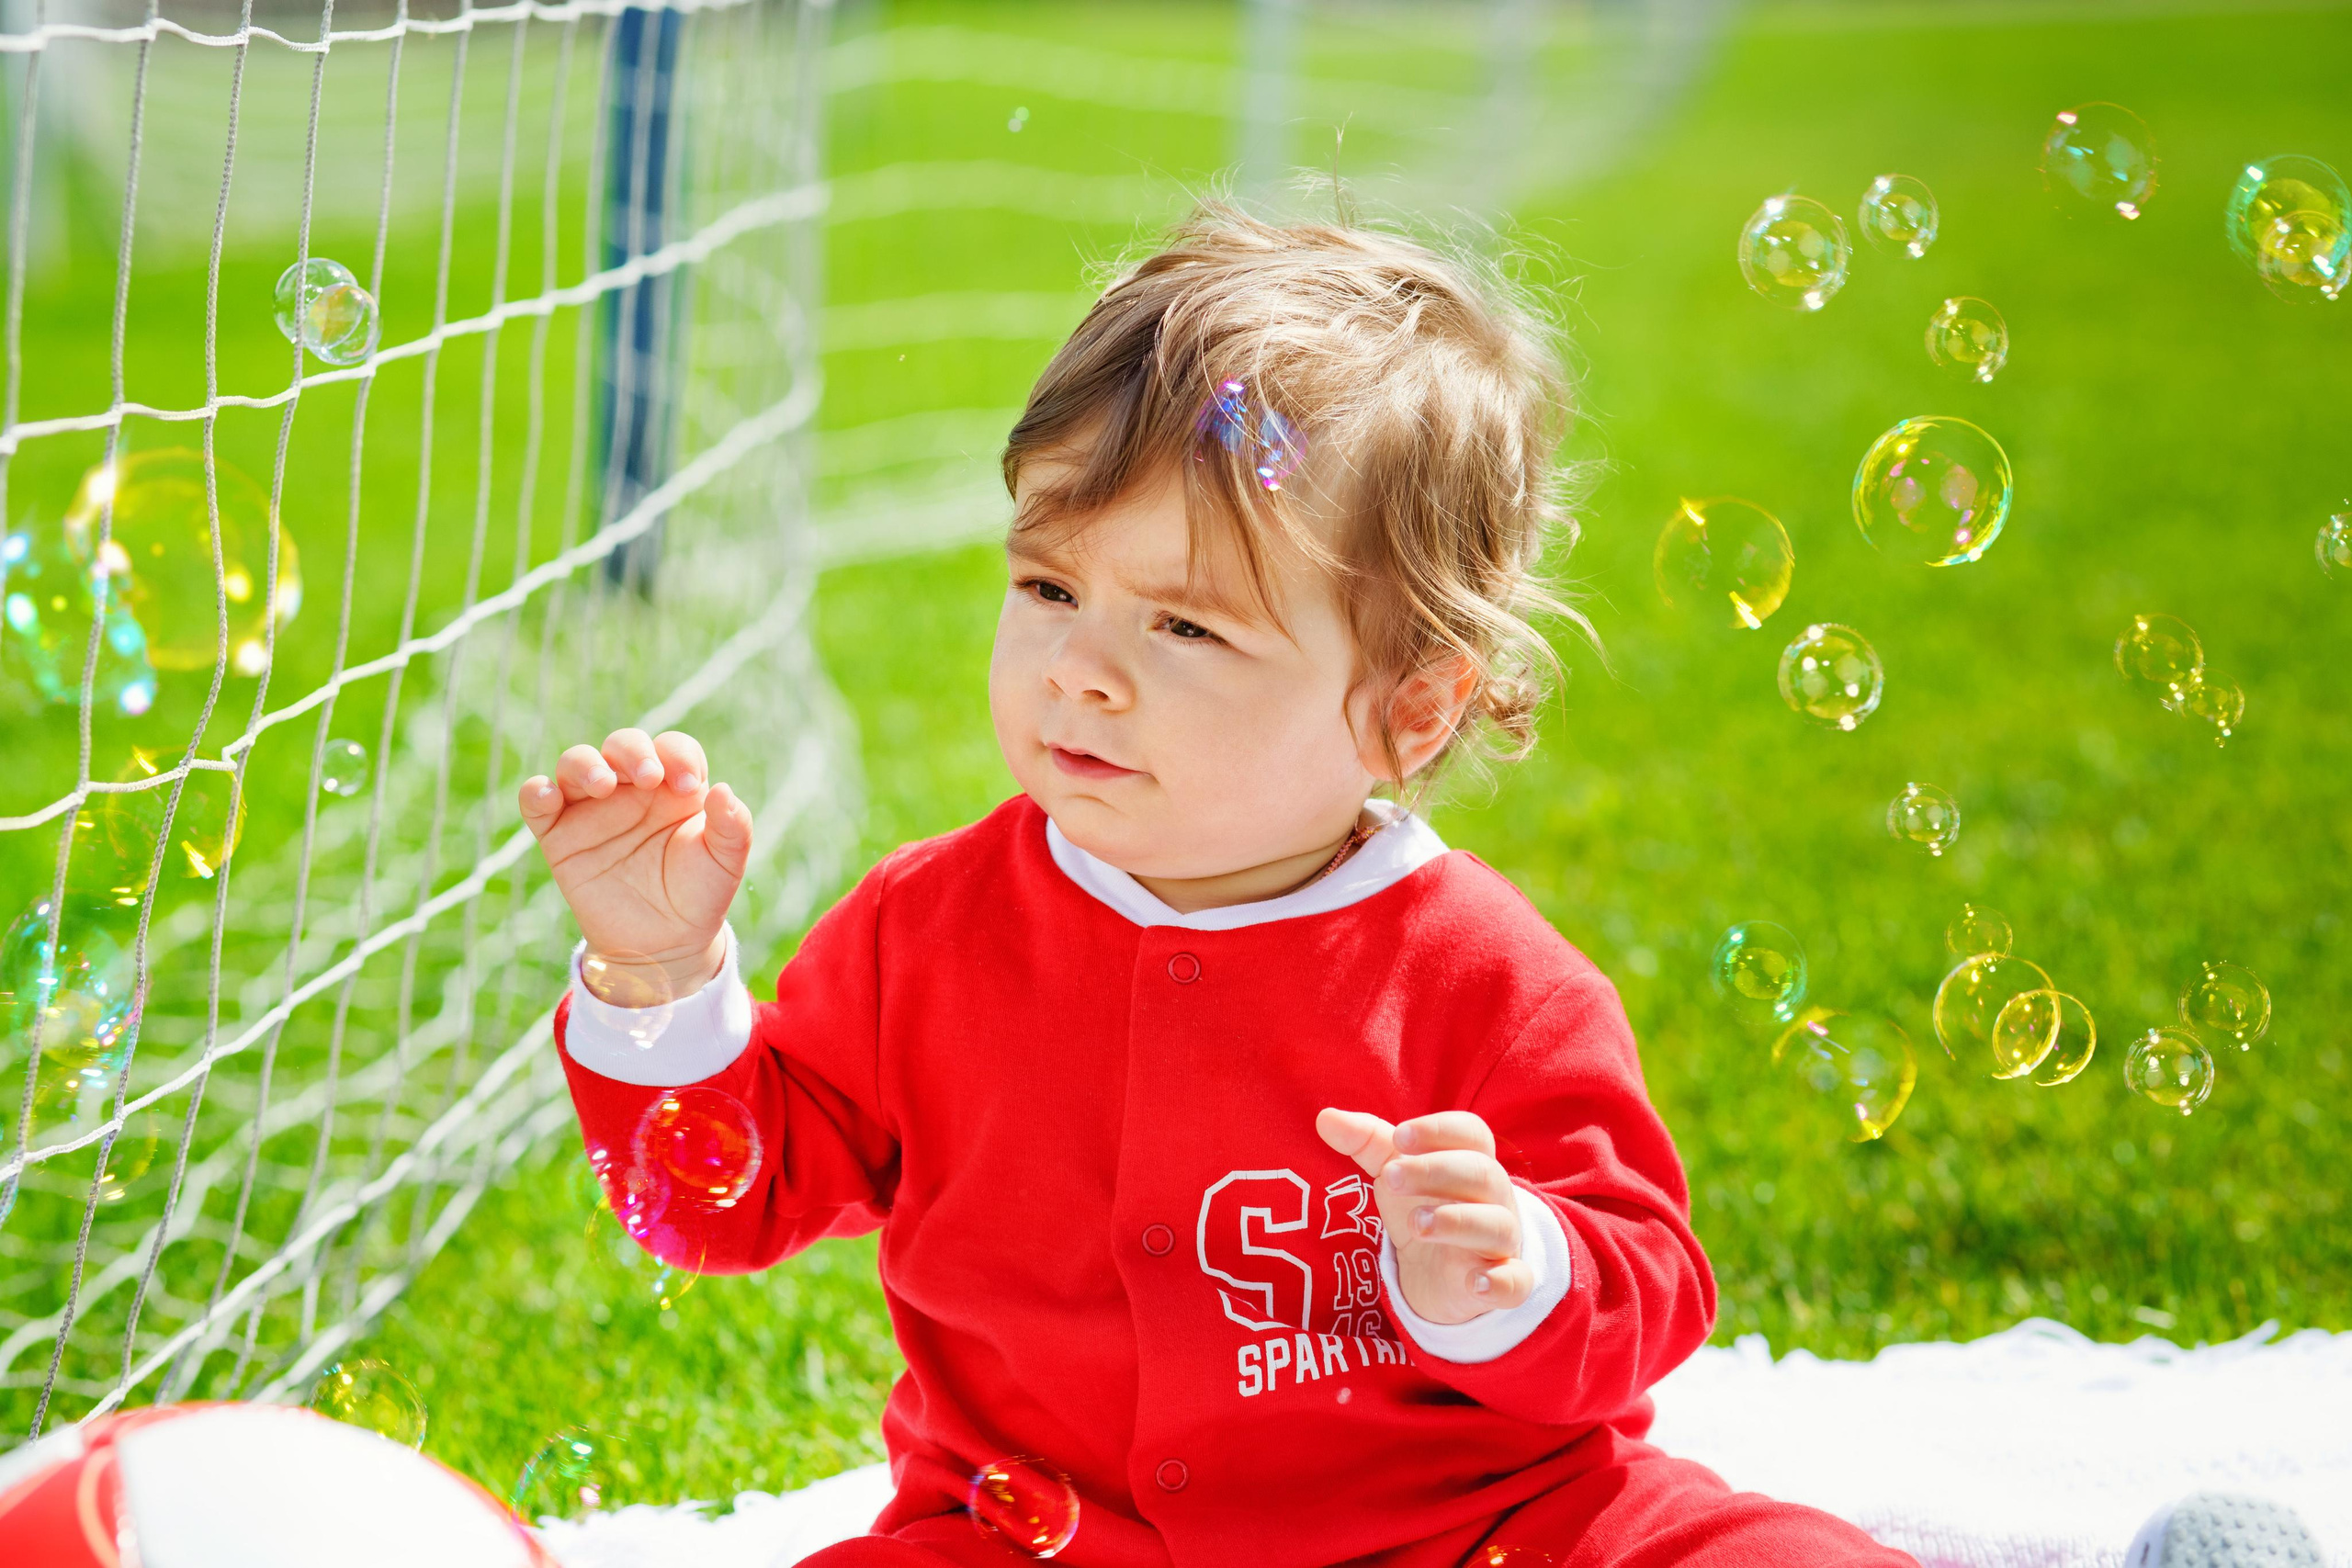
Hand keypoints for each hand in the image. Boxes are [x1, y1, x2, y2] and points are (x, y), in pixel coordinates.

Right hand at [518, 728, 749, 998]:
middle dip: (633, 751)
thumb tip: (723, 790)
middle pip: (623, 745)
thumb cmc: (697, 896)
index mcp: (673, 787)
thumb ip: (733, 826)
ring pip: (576, 763)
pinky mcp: (559, 837)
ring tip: (603, 784)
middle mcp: (631, 790)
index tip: (688, 788)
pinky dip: (535, 792)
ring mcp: (592, 809)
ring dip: (586, 764)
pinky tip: (547, 796)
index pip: (672, 748)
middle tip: (649, 778)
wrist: (662, 945)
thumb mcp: (724, 863)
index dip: (678, 756)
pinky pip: (537, 803)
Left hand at [1316, 1108, 1529, 1325]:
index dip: (1439, 1130)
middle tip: (1390, 1179)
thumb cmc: (1424, 1204)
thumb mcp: (1395, 1172)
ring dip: (1459, 1221)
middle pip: (1482, 1172)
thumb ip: (1365, 1142)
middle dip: (1437, 1171)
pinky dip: (1502, 1282)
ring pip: (1498, 1224)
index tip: (1399, 1137)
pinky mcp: (1503, 1283)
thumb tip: (1324, 1117)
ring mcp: (1501, 1241)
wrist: (1440, 1273)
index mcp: (1469, 1161)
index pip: (1471, 1133)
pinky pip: (1517, 1282)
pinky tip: (1475, 1283)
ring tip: (1416, 1224)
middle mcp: (1493, 1197)